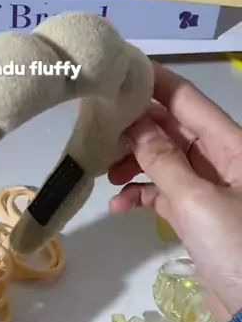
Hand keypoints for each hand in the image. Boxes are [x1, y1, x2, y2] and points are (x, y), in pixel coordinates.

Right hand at [109, 63, 241, 321]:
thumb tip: (135, 123)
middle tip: (93, 129)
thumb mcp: (197, 202)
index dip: (152, 81)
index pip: (187, 99)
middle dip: (133, 127)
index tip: (115, 71)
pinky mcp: (199, 214)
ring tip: (103, 173)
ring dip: (133, 161)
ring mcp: (210, 187)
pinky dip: (142, 194)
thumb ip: (163, 160)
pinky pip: (164, 192)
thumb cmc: (237, 249)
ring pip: (164, 158)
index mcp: (232, 145)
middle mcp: (222, 159)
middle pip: (171, 128)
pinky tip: (119, 205)